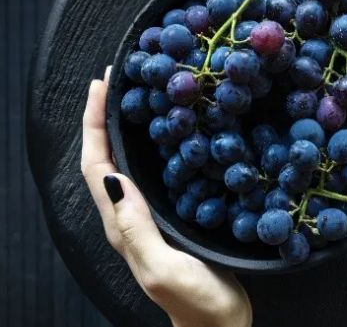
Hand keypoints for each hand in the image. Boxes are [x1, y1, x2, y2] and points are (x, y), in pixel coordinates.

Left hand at [81, 67, 251, 326]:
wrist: (217, 324)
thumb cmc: (195, 300)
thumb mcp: (163, 267)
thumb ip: (136, 228)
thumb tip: (113, 176)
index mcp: (122, 225)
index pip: (96, 165)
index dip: (94, 124)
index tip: (102, 86)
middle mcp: (128, 217)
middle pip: (103, 159)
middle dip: (102, 118)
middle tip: (117, 80)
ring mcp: (147, 218)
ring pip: (124, 164)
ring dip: (121, 130)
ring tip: (135, 98)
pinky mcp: (168, 218)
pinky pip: (149, 174)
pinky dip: (147, 149)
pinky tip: (167, 135)